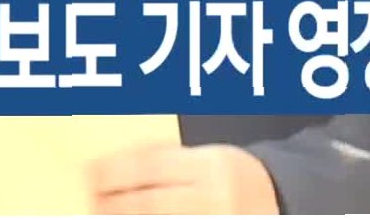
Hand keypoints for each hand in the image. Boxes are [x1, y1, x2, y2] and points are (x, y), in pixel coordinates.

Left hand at [89, 143, 279, 213]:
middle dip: (113, 205)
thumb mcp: (205, 157)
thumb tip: (112, 167)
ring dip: (124, 219)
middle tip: (91, 201)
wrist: (278, 202)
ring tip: (102, 213)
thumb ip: (164, 160)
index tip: (91, 173)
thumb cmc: (232, 177)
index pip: (152, 167)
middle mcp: (214, 199)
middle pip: (150, 204)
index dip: (114, 171)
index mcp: (211, 167)